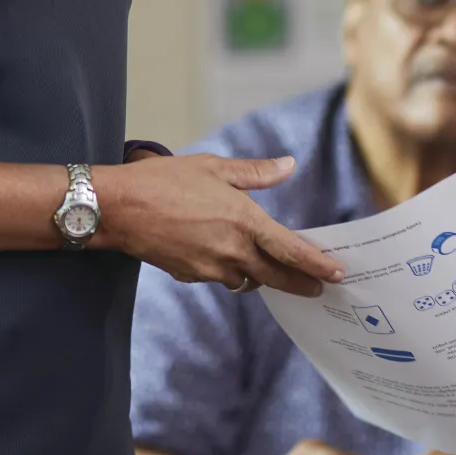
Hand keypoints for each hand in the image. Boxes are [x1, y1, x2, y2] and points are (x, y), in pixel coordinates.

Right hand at [94, 153, 343, 296]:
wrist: (118, 207)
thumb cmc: (163, 179)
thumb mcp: (212, 166)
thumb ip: (254, 172)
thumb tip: (288, 165)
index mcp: (243, 220)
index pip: (291, 250)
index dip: (317, 264)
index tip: (337, 275)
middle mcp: (232, 250)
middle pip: (277, 276)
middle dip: (300, 284)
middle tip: (318, 289)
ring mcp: (210, 267)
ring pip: (247, 279)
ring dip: (260, 274)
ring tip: (269, 268)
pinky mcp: (190, 275)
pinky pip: (219, 277)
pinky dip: (227, 269)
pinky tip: (220, 254)